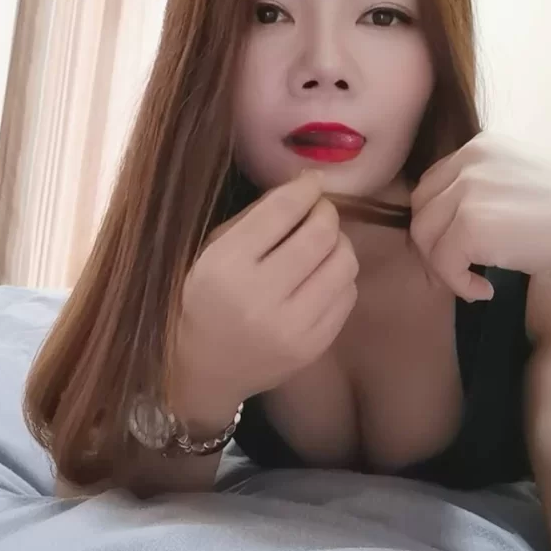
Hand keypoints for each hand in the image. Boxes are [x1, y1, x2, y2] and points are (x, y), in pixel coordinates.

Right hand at [175, 170, 358, 407]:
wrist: (202, 369)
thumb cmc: (203, 298)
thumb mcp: (212, 249)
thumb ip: (256, 217)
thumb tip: (304, 187)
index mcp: (225, 266)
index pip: (281, 212)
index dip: (305, 189)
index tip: (312, 182)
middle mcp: (260, 297)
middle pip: (320, 236)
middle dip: (326, 213)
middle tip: (320, 210)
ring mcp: (292, 328)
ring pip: (343, 264)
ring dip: (339, 243)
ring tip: (322, 244)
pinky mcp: (314, 348)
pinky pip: (347, 296)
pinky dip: (340, 277)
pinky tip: (321, 276)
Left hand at [409, 132, 550, 301]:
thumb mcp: (526, 181)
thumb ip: (489, 189)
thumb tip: (455, 222)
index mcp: (482, 146)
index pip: (434, 184)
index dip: (438, 221)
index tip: (455, 248)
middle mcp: (470, 160)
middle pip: (421, 208)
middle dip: (432, 244)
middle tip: (457, 272)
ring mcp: (468, 190)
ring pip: (425, 236)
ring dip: (444, 267)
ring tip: (473, 283)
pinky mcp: (471, 225)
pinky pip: (443, 262)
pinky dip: (458, 283)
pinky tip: (484, 290)